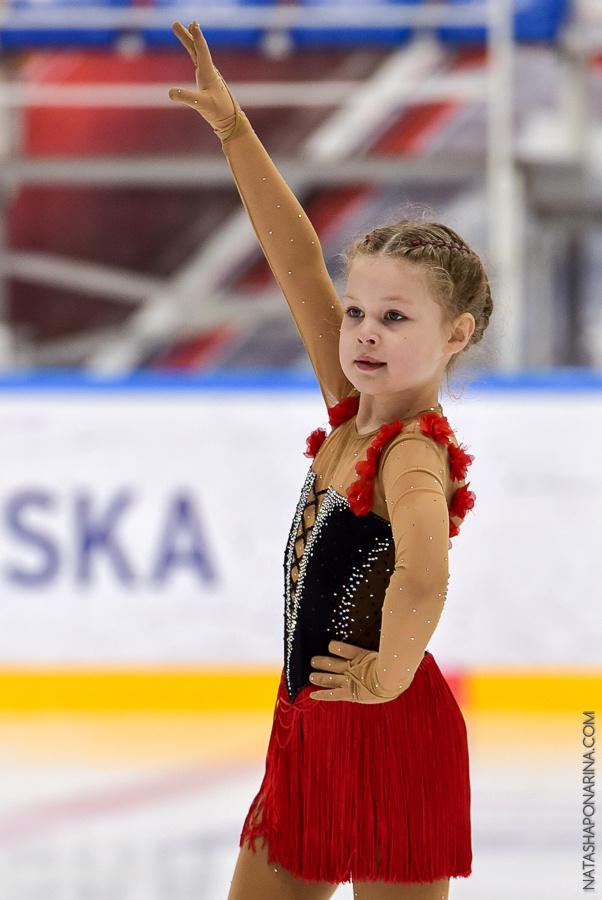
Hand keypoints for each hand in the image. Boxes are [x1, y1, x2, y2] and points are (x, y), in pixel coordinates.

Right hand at [169, 21, 238, 136]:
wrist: (229, 120)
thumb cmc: (218, 112)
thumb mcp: (201, 105)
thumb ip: (187, 98)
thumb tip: (170, 93)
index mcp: (208, 73)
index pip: (201, 51)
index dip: (197, 37)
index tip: (193, 23)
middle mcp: (209, 70)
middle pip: (196, 48)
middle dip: (186, 35)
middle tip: (175, 23)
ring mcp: (208, 74)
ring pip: (196, 53)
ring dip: (189, 41)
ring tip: (181, 28)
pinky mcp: (206, 80)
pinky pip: (198, 61)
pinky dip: (194, 52)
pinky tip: (192, 49)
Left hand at [310, 640, 400, 703]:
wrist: (390, 678)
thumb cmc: (394, 662)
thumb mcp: (393, 645)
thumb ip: (389, 635)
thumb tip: (391, 610)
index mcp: (364, 657)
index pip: (347, 649)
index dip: (337, 647)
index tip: (330, 645)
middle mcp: (354, 668)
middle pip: (334, 663)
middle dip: (323, 662)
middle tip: (313, 661)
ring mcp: (351, 680)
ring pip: (331, 677)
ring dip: (320, 676)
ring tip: (311, 675)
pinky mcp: (350, 693)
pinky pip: (333, 694)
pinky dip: (322, 694)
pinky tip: (312, 695)